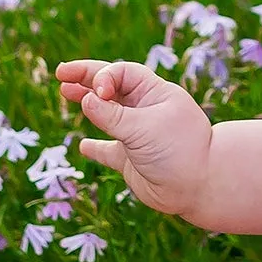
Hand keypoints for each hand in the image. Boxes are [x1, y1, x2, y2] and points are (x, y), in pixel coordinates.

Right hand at [55, 59, 212, 216]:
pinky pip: (109, 150)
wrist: (200, 188)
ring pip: (108, 114)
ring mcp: (139, 135)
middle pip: (112, 87)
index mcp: (156, 94)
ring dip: (88, 103)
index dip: (103, 76)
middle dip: (86, 79)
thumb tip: (85, 99)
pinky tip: (84, 146)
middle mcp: (146, 110)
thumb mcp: (143, 127)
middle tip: (61, 75)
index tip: (96, 93)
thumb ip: (111, 115)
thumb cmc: (178, 151)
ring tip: (65, 92)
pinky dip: (96, 147)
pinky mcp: (132, 160)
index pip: (123, 73)